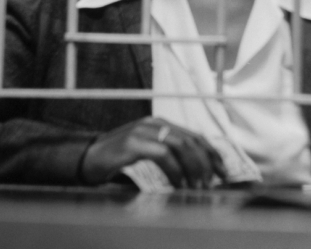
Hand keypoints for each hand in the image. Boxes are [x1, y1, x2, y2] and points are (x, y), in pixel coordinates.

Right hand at [79, 117, 226, 188]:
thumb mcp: (147, 153)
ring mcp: (143, 131)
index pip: (194, 136)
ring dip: (193, 168)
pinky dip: (174, 170)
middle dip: (205, 163)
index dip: (211, 153)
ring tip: (197, 187)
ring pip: (180, 145)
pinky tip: (178, 184)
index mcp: (161, 124)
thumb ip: (168, 156)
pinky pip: (162, 154)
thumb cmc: (118, 159)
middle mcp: (154, 123)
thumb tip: (196, 174)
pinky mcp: (133, 142)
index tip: (222, 171)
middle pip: (190, 140)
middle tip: (211, 183)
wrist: (87, 157)